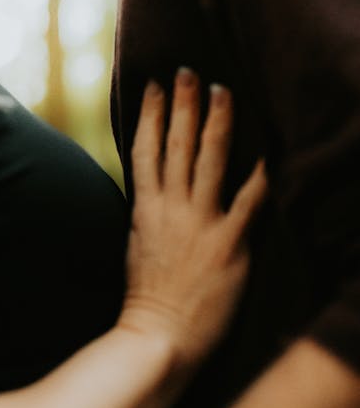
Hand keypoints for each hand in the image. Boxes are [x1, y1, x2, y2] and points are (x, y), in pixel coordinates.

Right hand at [119, 69, 265, 370]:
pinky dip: (259, 178)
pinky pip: (248, 204)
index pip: (144, 147)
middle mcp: (171, 208)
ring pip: (209, 160)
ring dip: (216, 122)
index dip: (148, 112)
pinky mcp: (228, 246)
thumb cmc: (147, 296)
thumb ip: (148, 209)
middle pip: (176, 143)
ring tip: (222, 90)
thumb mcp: (137, 242)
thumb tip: (153, 182)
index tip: (153, 82)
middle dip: (182, 103)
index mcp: (145, 207)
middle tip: (188, 69)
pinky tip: (270, 154)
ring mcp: (200, 224)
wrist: (157, 338)